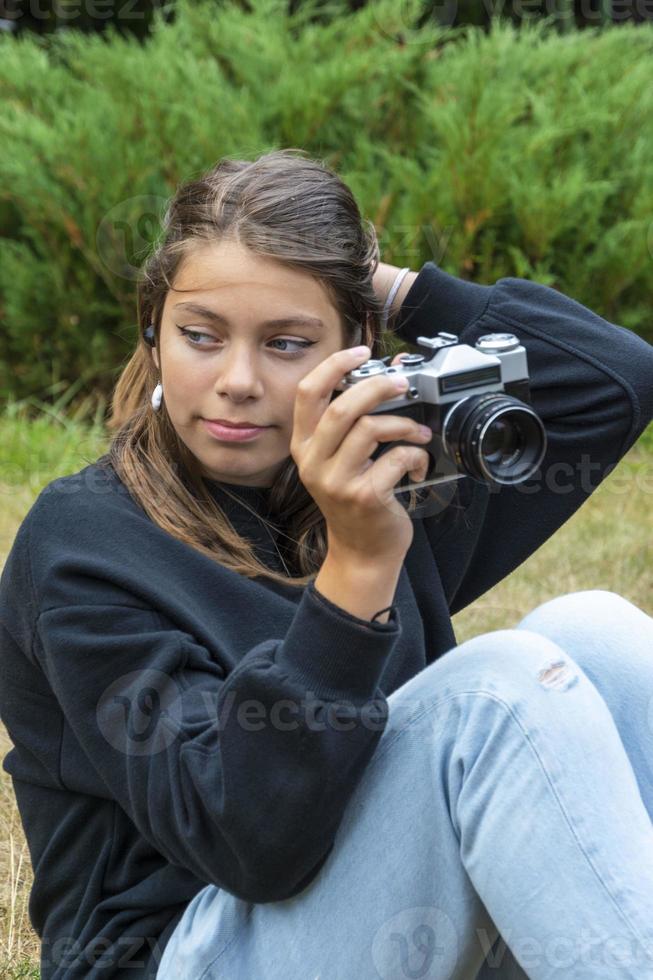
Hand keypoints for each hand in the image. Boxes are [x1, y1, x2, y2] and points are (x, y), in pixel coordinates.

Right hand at [290, 346, 431, 564]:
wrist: (362, 551)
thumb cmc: (356, 499)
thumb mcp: (343, 459)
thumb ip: (356, 421)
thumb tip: (390, 374)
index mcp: (304, 446)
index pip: (307, 393)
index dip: (334, 366)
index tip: (362, 352)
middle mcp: (313, 462)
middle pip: (341, 407)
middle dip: (377, 387)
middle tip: (402, 384)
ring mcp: (336, 481)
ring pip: (371, 429)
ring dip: (404, 424)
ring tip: (419, 433)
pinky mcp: (364, 496)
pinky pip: (396, 459)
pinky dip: (416, 456)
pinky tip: (419, 466)